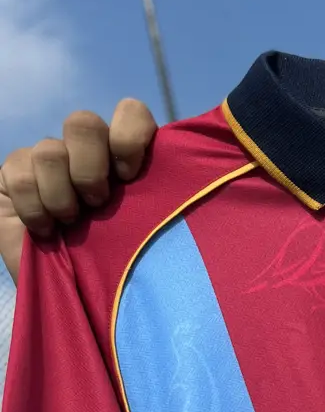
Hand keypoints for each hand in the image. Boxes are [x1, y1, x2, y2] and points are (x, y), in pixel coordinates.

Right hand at [0, 99, 156, 282]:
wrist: (76, 299)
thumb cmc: (123, 269)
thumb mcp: (153, 236)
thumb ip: (168, 201)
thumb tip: (217, 173)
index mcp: (125, 157)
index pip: (129, 112)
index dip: (129, 135)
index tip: (130, 176)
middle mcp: (87, 152)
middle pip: (82, 122)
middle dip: (89, 166)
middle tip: (97, 203)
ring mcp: (48, 160)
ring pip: (49, 149)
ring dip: (61, 194)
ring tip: (70, 224)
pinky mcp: (15, 175)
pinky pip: (20, 173)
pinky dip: (34, 207)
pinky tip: (45, 230)